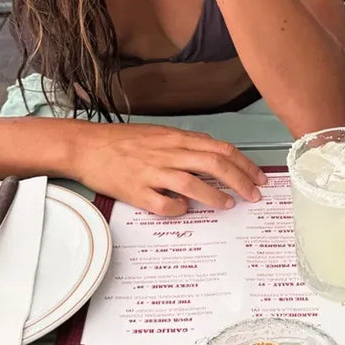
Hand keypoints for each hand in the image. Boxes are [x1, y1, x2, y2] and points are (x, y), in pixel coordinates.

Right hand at [72, 122, 266, 215]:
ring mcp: (152, 172)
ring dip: (216, 197)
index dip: (244, 164)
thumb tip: (213, 154)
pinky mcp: (135, 191)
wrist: (86, 146)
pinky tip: (184, 211)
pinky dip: (178, 209)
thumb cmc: (122, 141)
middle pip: (214, 164)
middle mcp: (168, 153)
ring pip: (193, 184)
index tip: (259, 177)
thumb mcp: (159, 134)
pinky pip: (163, 204)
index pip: (220, 149)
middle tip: (254, 195)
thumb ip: (186, 144)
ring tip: (228, 205)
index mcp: (175, 138)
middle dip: (241, 181)